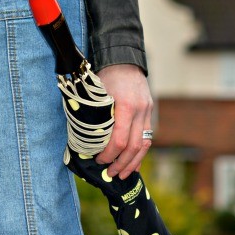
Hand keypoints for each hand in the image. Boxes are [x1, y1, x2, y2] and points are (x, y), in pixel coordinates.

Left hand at [94, 64, 152, 179]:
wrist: (124, 60)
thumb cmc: (105, 76)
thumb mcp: (97, 95)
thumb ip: (95, 117)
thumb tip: (85, 142)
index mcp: (125, 106)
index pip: (120, 140)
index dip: (109, 154)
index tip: (99, 160)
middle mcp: (140, 111)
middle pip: (134, 147)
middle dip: (121, 163)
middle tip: (109, 174)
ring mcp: (147, 112)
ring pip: (144, 144)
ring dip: (133, 162)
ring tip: (122, 174)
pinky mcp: (149, 113)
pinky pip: (147, 138)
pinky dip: (139, 153)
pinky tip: (133, 164)